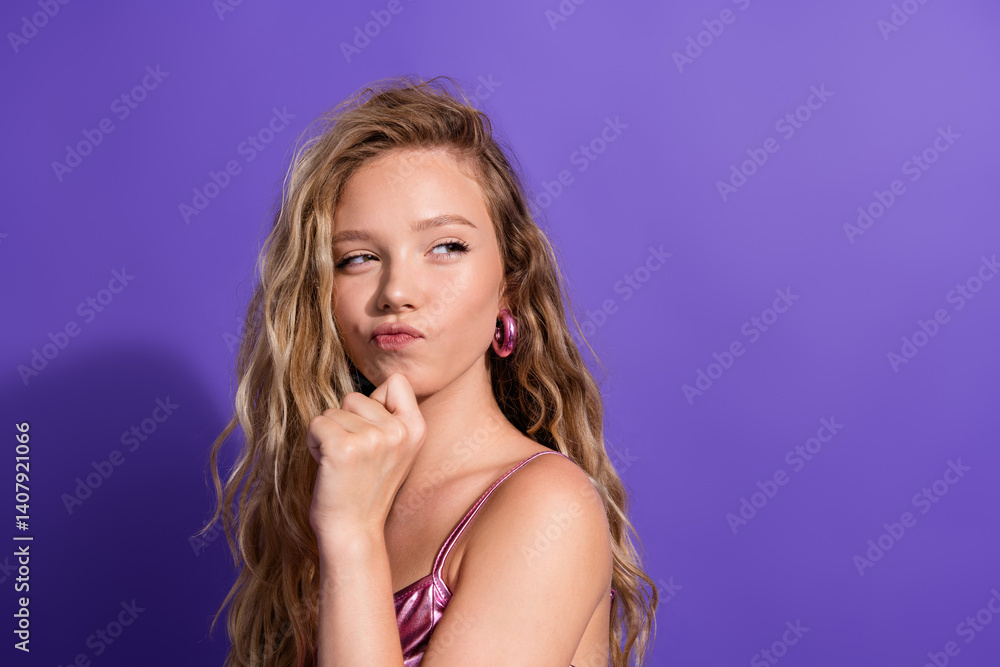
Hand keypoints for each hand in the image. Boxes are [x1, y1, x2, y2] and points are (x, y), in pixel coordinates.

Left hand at [307, 372, 425, 543]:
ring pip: (332, 412)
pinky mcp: (343, 449)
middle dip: (346, 422)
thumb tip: (380, 384)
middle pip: (355, 397)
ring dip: (328, 435)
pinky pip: (316, 424)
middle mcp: (398, 432)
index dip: (375, 402)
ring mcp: (372, 439)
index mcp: (416, 429)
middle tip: (354, 457)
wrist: (354, 532)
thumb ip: (392, 417)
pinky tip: (327, 466)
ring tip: (342, 465)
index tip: (373, 433)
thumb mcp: (397, 449)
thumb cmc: (367, 488)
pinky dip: (314, 443)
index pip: (396, 382)